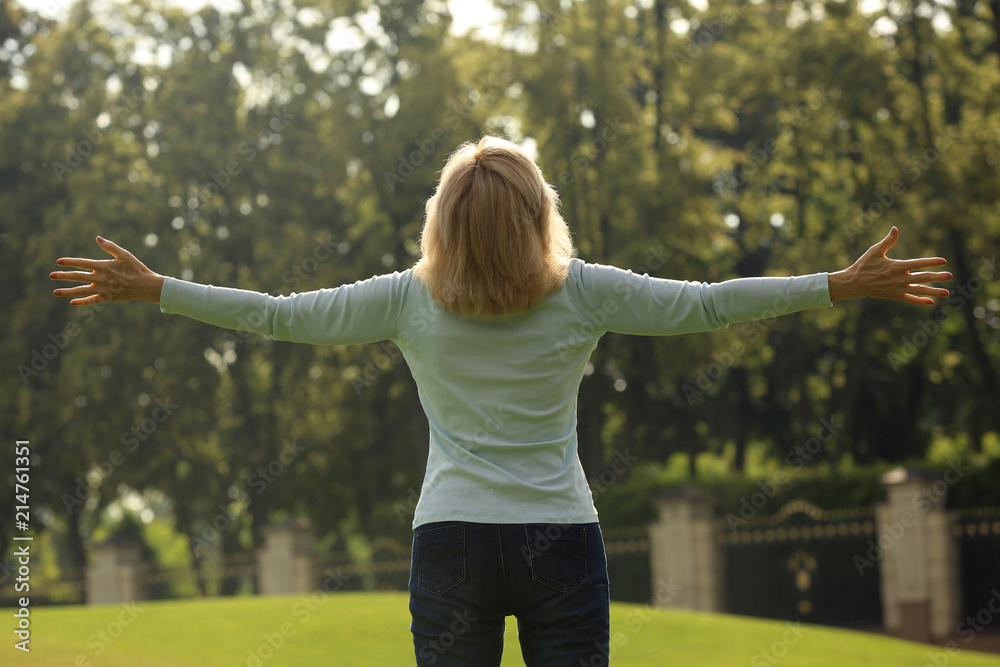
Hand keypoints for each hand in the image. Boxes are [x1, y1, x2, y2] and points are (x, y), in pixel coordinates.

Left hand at [50, 236, 163, 305]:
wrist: (146, 286)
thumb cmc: (136, 268)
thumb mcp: (124, 254)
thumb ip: (110, 247)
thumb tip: (97, 238)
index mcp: (104, 266)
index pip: (82, 263)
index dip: (70, 262)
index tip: (58, 262)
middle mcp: (101, 278)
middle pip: (78, 277)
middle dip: (63, 276)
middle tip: (51, 276)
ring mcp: (103, 289)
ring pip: (82, 290)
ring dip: (67, 291)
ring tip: (55, 292)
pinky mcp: (108, 298)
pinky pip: (92, 301)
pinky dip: (82, 302)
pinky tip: (72, 303)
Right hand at [828, 227, 951, 303]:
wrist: (854, 283)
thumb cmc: (864, 265)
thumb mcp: (875, 251)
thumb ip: (888, 241)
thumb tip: (895, 229)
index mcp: (896, 266)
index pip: (918, 264)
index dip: (931, 262)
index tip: (943, 261)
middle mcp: (899, 279)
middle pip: (922, 278)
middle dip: (937, 277)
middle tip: (950, 275)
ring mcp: (897, 289)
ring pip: (919, 290)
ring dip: (933, 291)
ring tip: (946, 292)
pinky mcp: (894, 296)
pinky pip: (910, 299)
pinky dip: (920, 300)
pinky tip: (930, 302)